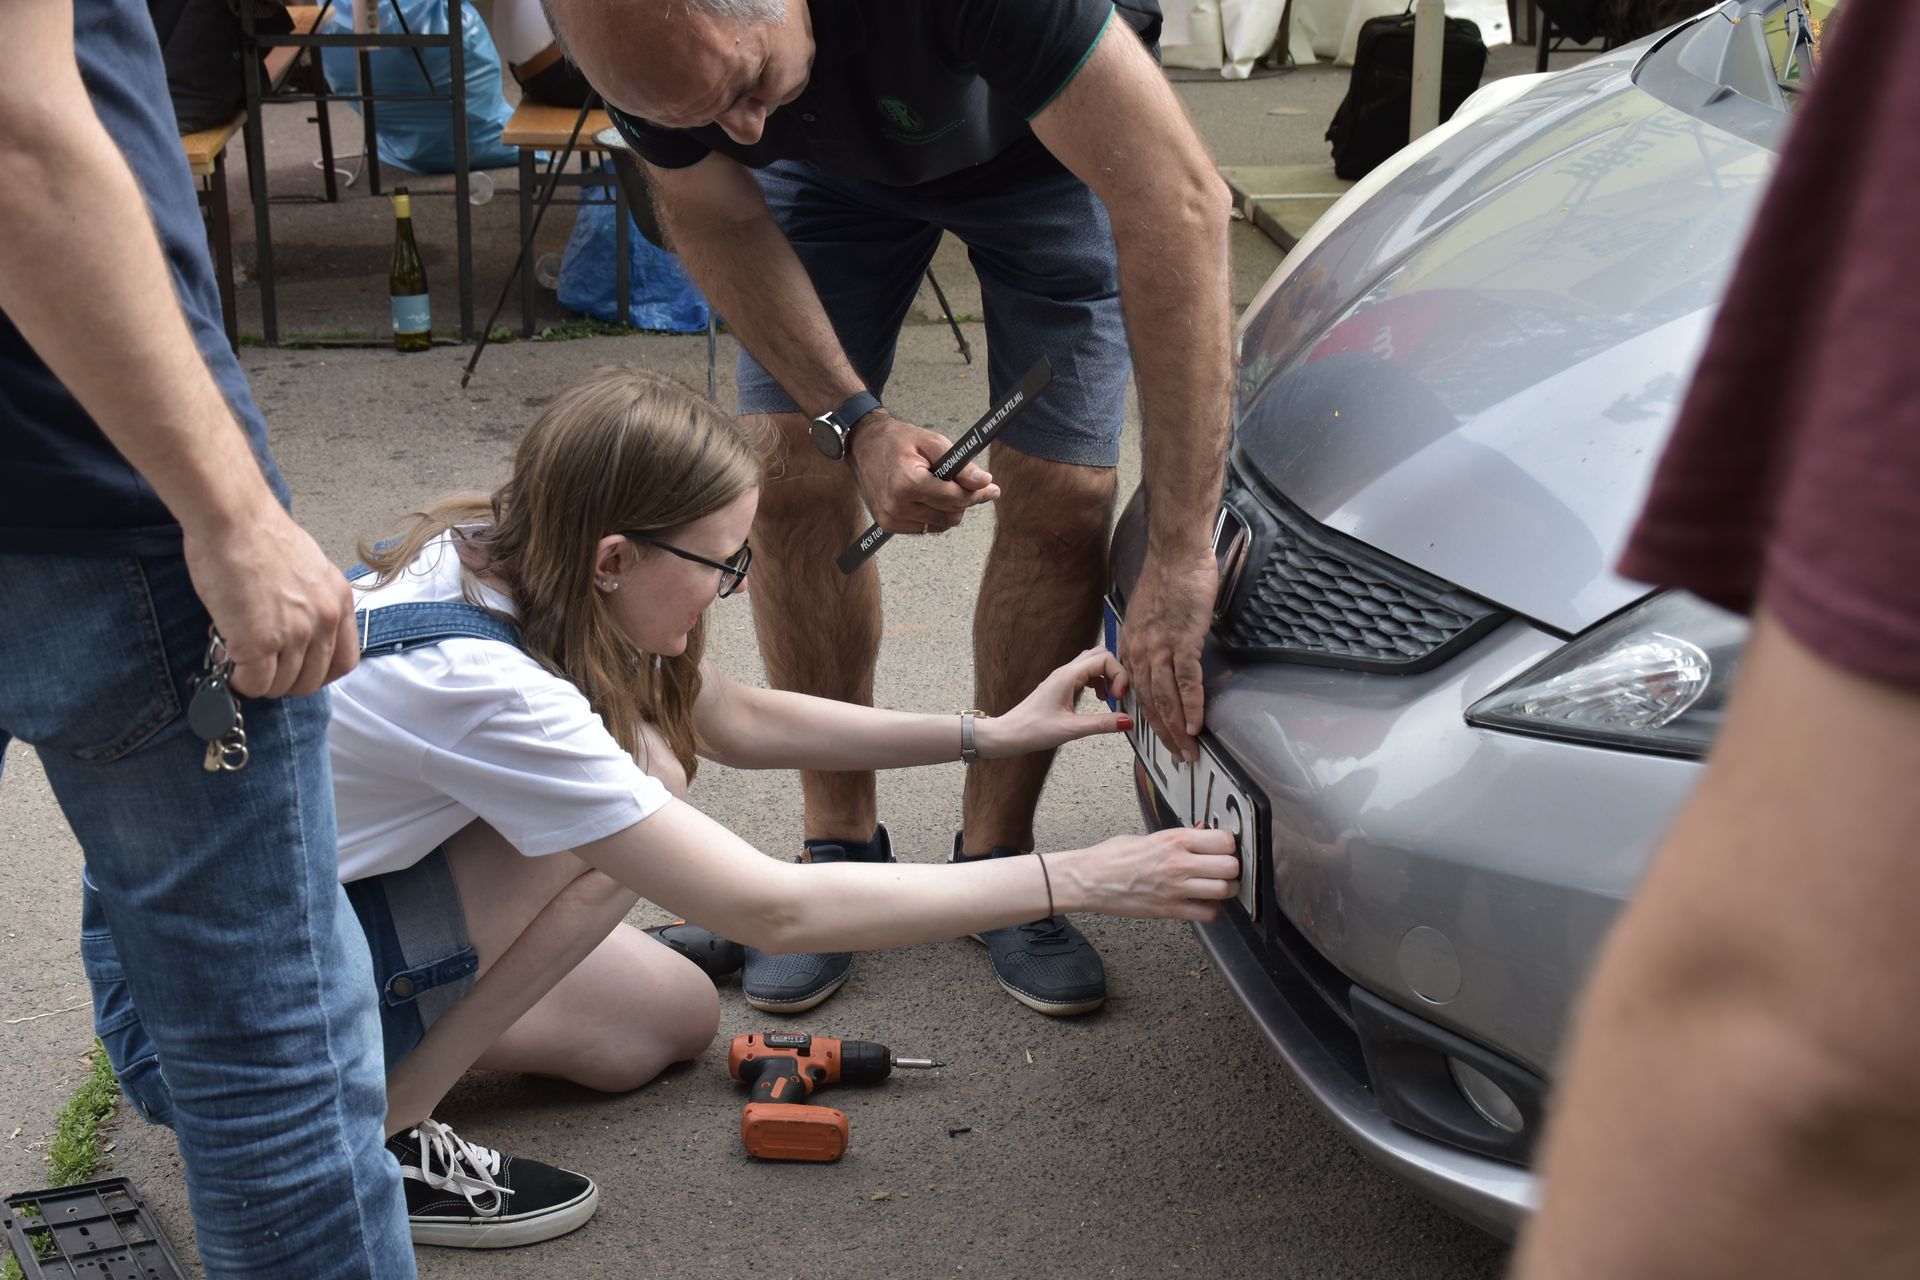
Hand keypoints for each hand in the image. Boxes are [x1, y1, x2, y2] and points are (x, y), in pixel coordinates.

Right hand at [182, 502, 357, 698]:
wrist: (233, 518)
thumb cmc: (258, 535)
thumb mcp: (306, 568)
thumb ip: (310, 601)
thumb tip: (295, 629)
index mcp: (339, 601)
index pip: (344, 662)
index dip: (318, 674)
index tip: (297, 671)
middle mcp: (324, 619)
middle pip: (311, 680)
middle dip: (284, 681)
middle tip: (260, 667)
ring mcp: (295, 633)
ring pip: (281, 686)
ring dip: (258, 681)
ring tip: (238, 659)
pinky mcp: (260, 641)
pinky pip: (254, 683)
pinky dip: (239, 682)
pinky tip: (227, 665)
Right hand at [847, 412, 999, 533]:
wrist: (864, 445)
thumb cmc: (896, 440)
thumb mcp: (932, 442)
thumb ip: (960, 465)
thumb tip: (984, 482)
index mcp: (907, 484)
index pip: (955, 498)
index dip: (977, 493)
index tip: (992, 489)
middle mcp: (897, 506)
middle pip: (950, 515)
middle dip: (960, 500)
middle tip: (959, 482)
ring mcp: (891, 518)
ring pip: (940, 525)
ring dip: (946, 508)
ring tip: (935, 486)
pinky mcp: (889, 525)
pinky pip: (925, 528)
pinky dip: (931, 514)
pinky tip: (923, 496)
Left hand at [984, 647, 1133, 756]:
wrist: (1009, 734)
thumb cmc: (1032, 730)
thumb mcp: (1071, 729)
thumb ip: (1101, 724)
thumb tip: (1127, 721)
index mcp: (1068, 676)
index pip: (1104, 658)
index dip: (1119, 674)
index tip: (1120, 697)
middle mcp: (1065, 672)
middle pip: (1101, 654)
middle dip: (1116, 672)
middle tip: (1119, 695)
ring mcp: (1063, 677)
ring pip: (1093, 662)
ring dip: (1107, 676)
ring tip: (1110, 699)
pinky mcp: (1061, 685)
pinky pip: (1086, 674)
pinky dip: (1098, 682)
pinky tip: (1099, 700)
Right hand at [1059, 826, 1239, 922]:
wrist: (1089, 880)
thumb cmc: (1113, 856)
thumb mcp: (1149, 836)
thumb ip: (1179, 837)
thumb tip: (1202, 832)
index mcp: (1174, 839)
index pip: (1224, 841)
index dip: (1229, 845)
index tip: (1224, 848)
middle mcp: (1179, 863)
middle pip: (1230, 867)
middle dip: (1231, 869)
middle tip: (1223, 869)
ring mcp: (1176, 888)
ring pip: (1224, 891)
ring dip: (1224, 890)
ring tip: (1215, 886)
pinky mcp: (1169, 910)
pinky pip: (1208, 914)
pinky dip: (1210, 910)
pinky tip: (1201, 903)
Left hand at [1116, 545, 1217, 762]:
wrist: (1175, 554)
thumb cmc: (1167, 579)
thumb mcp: (1146, 613)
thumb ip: (1149, 638)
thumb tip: (1161, 654)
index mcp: (1130, 646)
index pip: (1136, 691)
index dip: (1147, 718)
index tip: (1160, 736)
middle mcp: (1140, 652)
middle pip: (1149, 703)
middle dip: (1164, 734)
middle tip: (1178, 756)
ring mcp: (1161, 649)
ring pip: (1166, 699)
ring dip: (1178, 729)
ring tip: (1189, 750)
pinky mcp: (1183, 642)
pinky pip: (1186, 681)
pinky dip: (1192, 706)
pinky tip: (1196, 725)